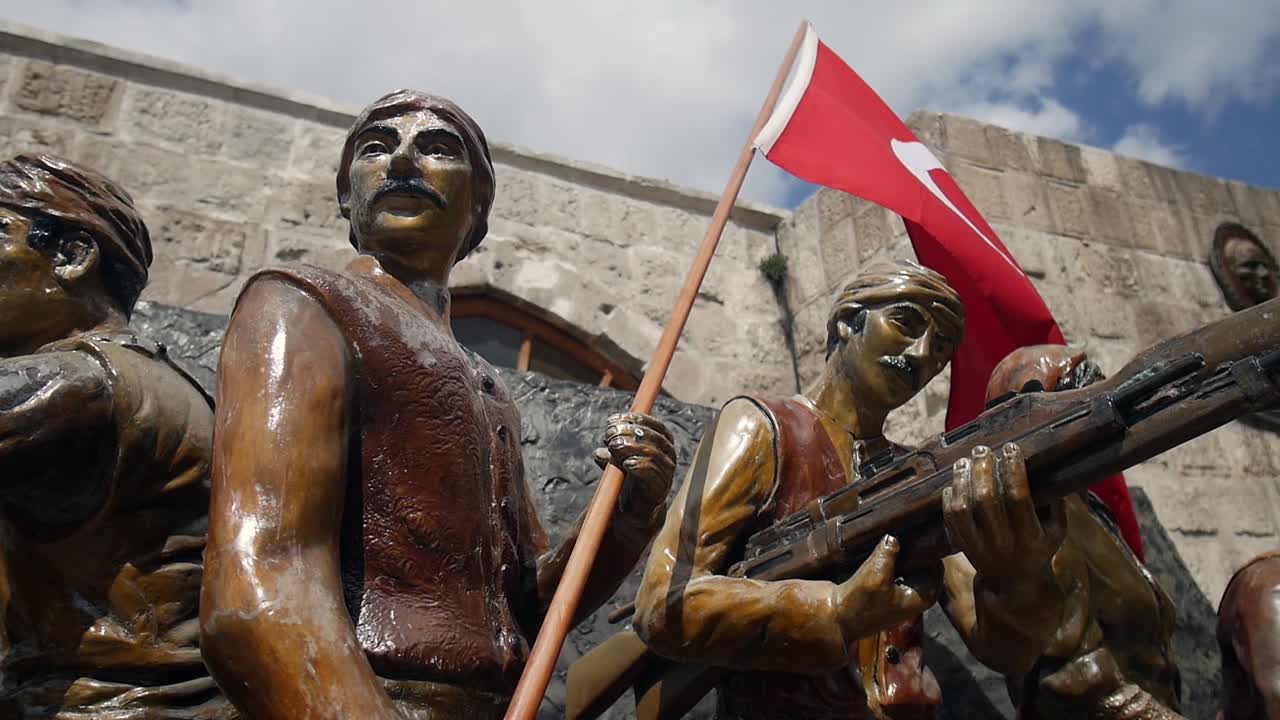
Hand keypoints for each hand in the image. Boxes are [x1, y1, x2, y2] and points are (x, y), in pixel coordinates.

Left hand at [593, 412, 675, 519]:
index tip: (612, 420)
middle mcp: (668, 455)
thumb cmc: (627, 478)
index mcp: (662, 443)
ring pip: (653, 453)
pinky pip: (653, 472)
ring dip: (631, 446)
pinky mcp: (661, 487)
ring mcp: (667, 472)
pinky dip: (639, 465)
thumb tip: (599, 452)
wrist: (633, 509)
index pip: (654, 425)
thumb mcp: (617, 458)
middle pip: (653, 436)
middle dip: (629, 431)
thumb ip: (611, 451)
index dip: (634, 419)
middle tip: (609, 434)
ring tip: (613, 446)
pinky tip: (626, 464)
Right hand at [833, 535, 938, 643]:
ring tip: (889, 538)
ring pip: (907, 567)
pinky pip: (893, 570)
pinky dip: (888, 561)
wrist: (834, 620)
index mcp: (924, 597)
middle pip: (923, 566)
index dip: (928, 548)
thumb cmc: (858, 604)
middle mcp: (915, 597)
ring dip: (899, 554)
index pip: (937, 566)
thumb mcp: (876, 573)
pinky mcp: (884, 593)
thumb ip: (888, 551)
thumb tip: (894, 535)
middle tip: (902, 530)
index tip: (917, 531)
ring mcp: (899, 596)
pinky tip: (877, 550)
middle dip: (913, 549)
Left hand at [942, 443, 1065, 586]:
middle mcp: (1002, 542)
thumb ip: (1056, 501)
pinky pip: (949, 519)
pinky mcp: (962, 545)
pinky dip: (949, 498)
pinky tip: (954, 482)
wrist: (1014, 582)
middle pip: (986, 501)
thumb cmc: (1039, 546)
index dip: (1013, 470)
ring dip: (961, 481)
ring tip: (963, 461)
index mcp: (1029, 537)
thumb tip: (1053, 465)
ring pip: (962, 509)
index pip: (1018, 498)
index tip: (1012, 448)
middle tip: (982, 450)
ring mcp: (978, 546)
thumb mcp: (1057, 530)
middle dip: (983, 470)